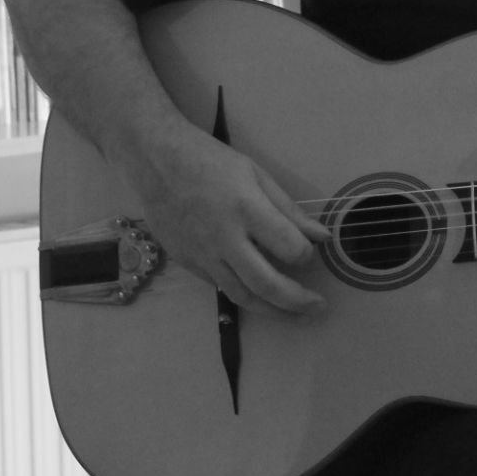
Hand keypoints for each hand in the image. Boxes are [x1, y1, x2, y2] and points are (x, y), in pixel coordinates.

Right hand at [130, 126, 330, 315]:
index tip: (308, 252)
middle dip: (298, 301)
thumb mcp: (255, 174)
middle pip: (267, 284)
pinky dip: (242, 293)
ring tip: (293, 316)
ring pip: (242, 295)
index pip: (290, 248)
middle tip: (318, 308)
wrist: (155, 159)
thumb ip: (289, 209)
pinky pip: (219, 285)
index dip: (307, 255)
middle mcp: (224, 237)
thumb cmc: (210, 160)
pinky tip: (257, 293)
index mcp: (247, 209)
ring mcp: (202, 253)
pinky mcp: (186, 261)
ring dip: (272, 311)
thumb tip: (321, 237)